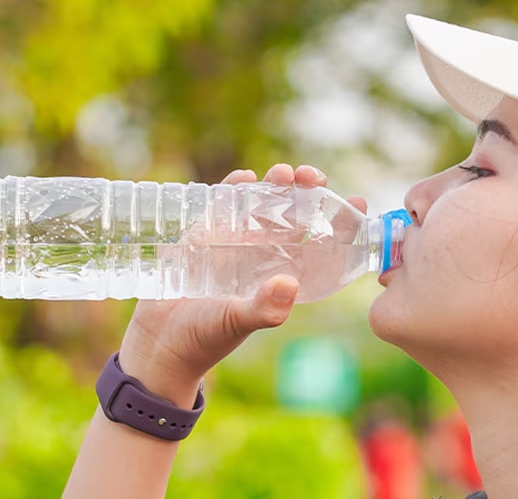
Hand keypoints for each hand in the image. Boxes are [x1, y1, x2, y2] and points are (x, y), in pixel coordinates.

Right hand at [116, 164, 366, 406]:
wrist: (160, 343)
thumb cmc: (204, 338)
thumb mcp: (237, 322)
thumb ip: (263, 308)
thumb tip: (288, 284)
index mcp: (283, 276)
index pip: (320, 244)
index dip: (340, 222)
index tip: (357, 202)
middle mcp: (264, 256)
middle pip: (295, 215)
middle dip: (307, 191)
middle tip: (310, 177)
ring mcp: (235, 243)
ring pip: (263, 204)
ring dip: (275, 185)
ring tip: (282, 174)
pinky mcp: (205, 235)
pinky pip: (225, 204)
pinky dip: (234, 188)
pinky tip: (243, 178)